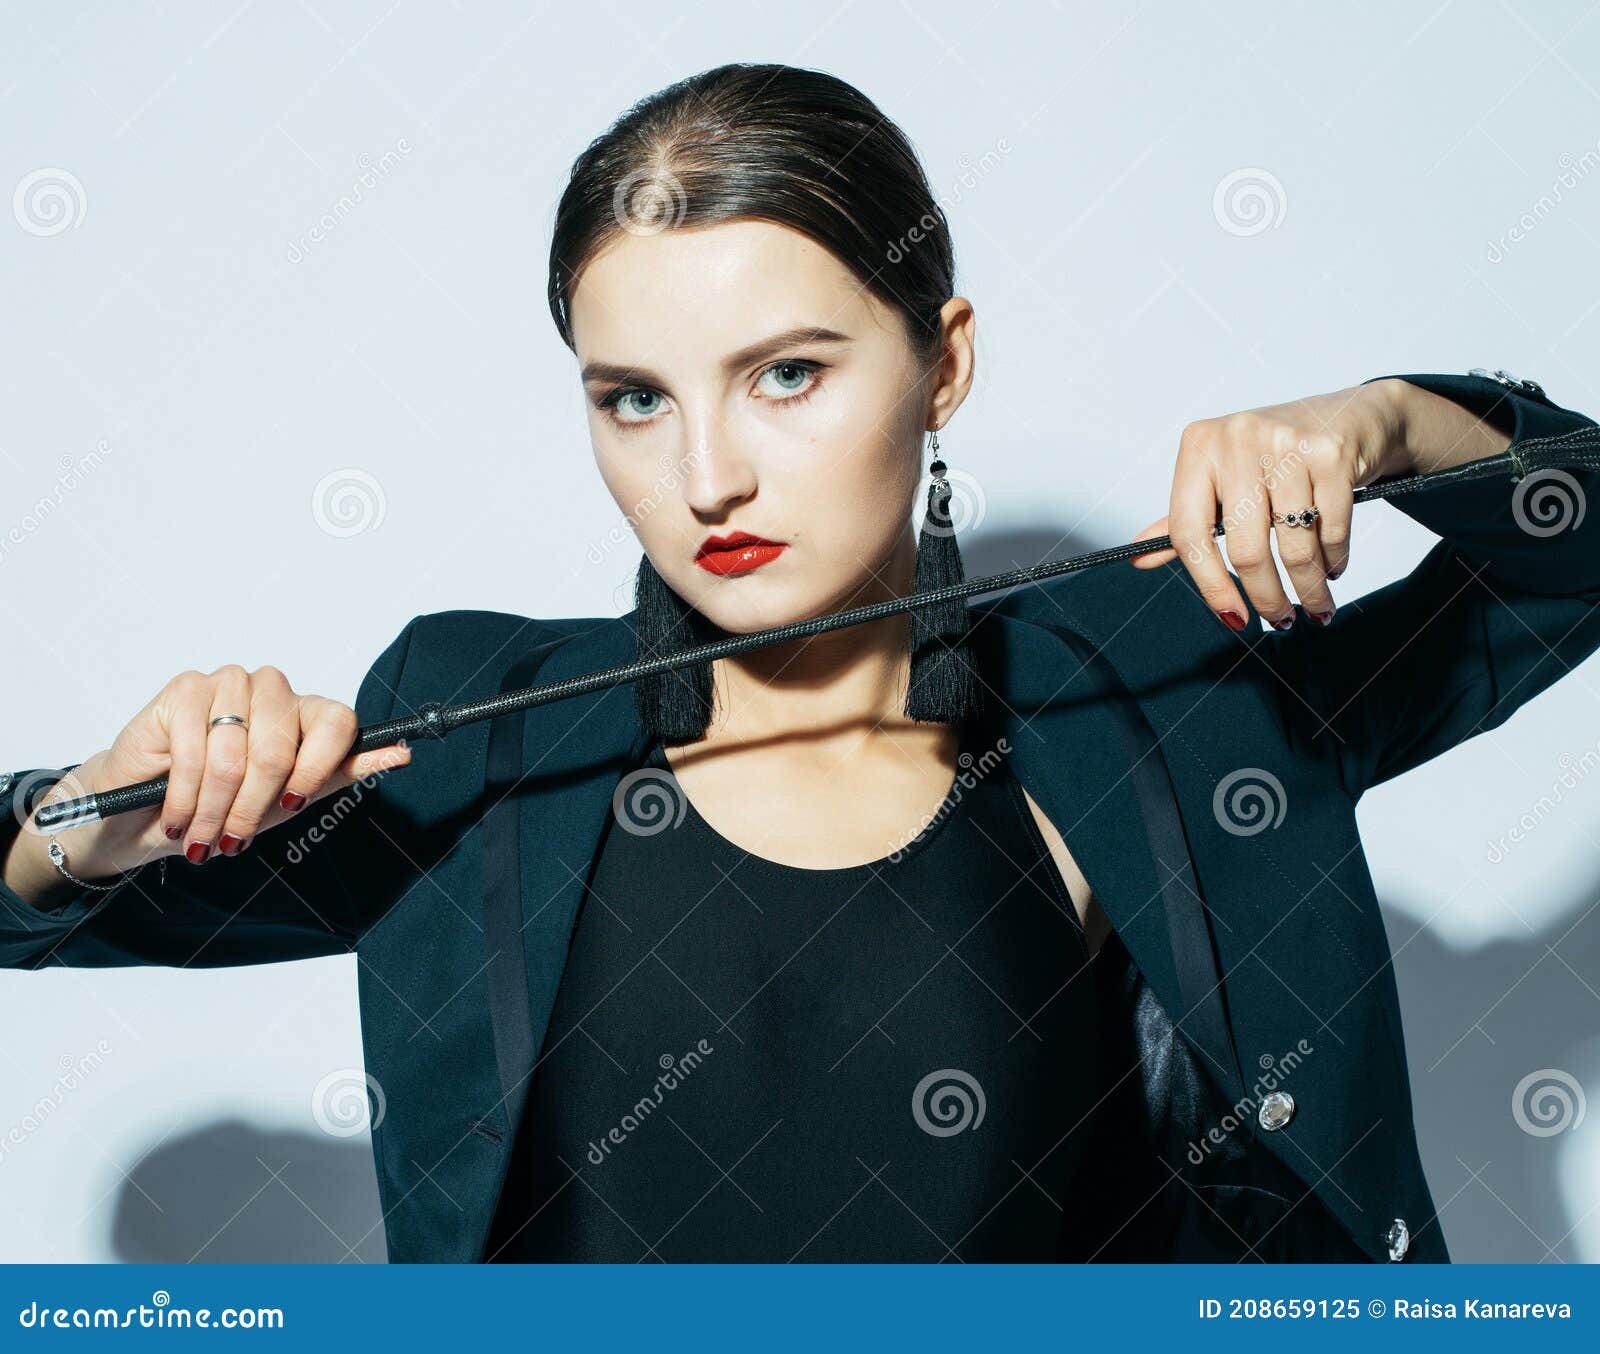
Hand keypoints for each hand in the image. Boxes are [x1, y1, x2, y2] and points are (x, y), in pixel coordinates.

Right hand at [38, 664, 411, 875]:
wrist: (150, 814)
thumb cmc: (228, 805)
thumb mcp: (292, 798)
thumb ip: (344, 772)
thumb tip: (403, 754)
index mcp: (308, 711)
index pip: (338, 722)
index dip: (317, 768)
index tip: (292, 804)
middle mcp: (273, 689)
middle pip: (280, 748)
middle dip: (251, 806)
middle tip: (230, 838)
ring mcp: (229, 683)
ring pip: (234, 755)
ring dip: (214, 809)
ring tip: (200, 832)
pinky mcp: (186, 688)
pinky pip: (194, 749)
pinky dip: (185, 794)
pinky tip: (177, 814)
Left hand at [1128, 379, 1411, 631]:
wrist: (1345, 415)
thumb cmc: (1274, 456)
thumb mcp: (1222, 478)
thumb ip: (1186, 520)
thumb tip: (1138, 560)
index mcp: (1198, 447)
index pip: (1189, 533)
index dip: (1210, 586)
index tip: (1233, 619)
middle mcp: (1237, 439)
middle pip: (1245, 548)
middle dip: (1268, 597)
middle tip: (1281, 622)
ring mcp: (1286, 443)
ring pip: (1294, 545)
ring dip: (1309, 587)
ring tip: (1316, 606)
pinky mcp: (1330, 454)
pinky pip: (1331, 529)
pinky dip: (1334, 560)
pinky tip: (1334, 568)